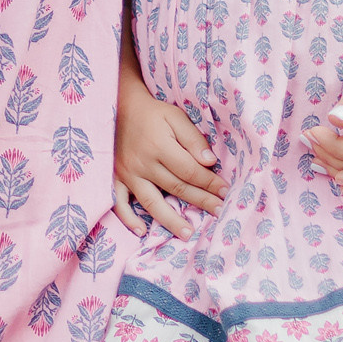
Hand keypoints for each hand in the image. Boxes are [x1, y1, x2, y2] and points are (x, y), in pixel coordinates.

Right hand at [113, 69, 223, 237]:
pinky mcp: (116, 178)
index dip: (210, 183)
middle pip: (176, 188)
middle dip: (201, 201)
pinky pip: (119, 202)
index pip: (190, 171)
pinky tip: (141, 230)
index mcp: (160, 146)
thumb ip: (192, 138)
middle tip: (219, 213)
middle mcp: (143, 163)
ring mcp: (128, 173)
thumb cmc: (153, 113)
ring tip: (188, 234)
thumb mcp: (175, 116)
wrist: (120, 107)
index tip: (225, 191)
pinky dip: (128, 218)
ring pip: (151, 202)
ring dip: (170, 220)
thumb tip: (209, 162)